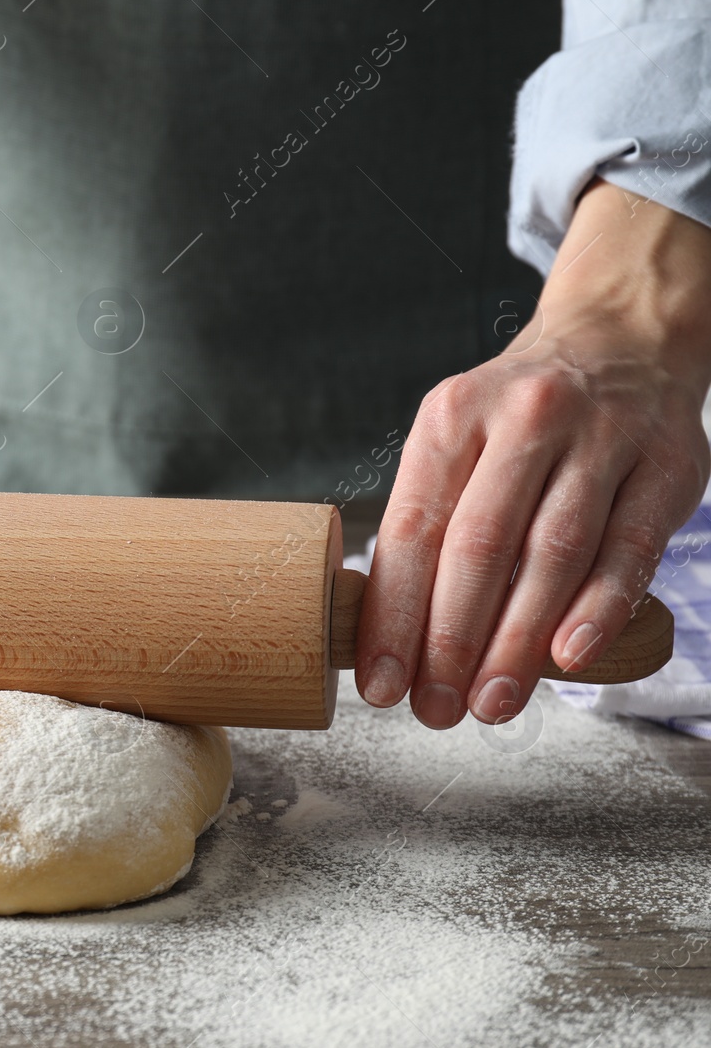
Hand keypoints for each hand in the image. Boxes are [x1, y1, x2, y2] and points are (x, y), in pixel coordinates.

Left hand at [356, 180, 710, 727]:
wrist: (621, 338)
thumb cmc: (521, 417)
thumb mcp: (458, 441)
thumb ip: (429, 518)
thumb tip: (384, 626)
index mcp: (453, 419)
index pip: (413, 531)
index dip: (393, 616)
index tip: (381, 682)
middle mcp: (524, 420)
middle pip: (478, 546)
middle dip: (451, 641)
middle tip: (437, 709)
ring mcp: (600, 438)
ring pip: (551, 553)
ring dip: (517, 641)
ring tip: (492, 702)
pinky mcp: (666, 465)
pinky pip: (627, 547)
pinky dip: (597, 608)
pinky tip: (568, 658)